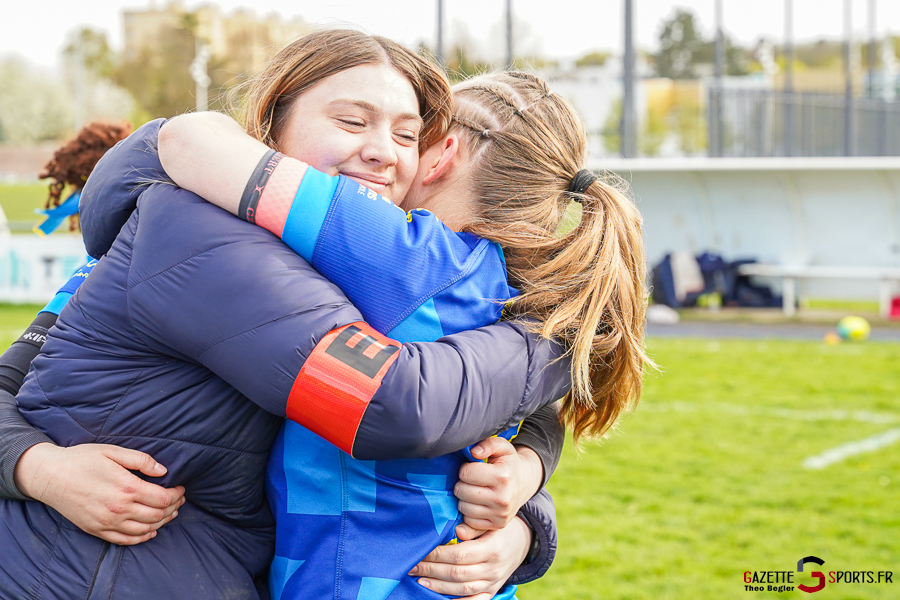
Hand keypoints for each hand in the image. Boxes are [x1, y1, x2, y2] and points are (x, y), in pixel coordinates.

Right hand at [15, 443, 184, 544]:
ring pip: (145, 529)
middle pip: (157, 515)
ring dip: (162, 522)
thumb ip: (141, 460)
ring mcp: (107, 522)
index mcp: (126, 487)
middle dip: (173, 507)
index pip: (162, 498)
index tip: (181, 488)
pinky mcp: (96, 530)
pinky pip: (125, 540)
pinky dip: (142, 537)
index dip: (176, 495)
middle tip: (179, 500)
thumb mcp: (113, 451)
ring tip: (170, 513)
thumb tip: (164, 470)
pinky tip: (151, 531)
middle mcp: (118, 508)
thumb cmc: (82, 459)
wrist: (50, 476)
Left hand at [408, 516, 531, 598]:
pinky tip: (439, 597)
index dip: (438, 555)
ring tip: (420, 579)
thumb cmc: (499, 528)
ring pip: (462, 590)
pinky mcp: (492, 591)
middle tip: (413, 565)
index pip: (460, 555)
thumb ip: (473, 526)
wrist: (522, 542)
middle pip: (457, 574)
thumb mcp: (491, 522)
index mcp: (492, 549)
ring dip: (438, 586)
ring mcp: (493, 583)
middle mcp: (493, 569)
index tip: (421, 551)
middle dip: (431, 570)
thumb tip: (456, 531)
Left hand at [455, 437, 542, 530]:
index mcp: (502, 476)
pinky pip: (470, 522)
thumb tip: (473, 452)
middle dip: (462, 484)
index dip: (465, 469)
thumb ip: (488, 443)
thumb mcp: (502, 447)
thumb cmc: (508, 463)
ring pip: (463, 508)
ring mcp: (500, 514)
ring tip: (474, 491)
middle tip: (472, 481)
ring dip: (464, 499)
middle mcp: (502, 498)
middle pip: (462, 492)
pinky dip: (469, 513)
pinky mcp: (497, 525)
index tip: (472, 468)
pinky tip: (476, 504)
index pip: (466, 473)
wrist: (525, 482)